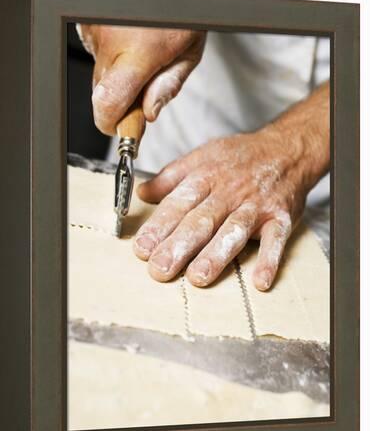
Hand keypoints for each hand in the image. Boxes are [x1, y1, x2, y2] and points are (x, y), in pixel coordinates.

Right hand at [77, 24, 205, 134]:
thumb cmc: (181, 11)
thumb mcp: (189, 52)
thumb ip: (167, 87)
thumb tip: (149, 115)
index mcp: (140, 54)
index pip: (109, 105)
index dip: (112, 124)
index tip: (121, 129)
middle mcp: (112, 43)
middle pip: (102, 95)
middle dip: (120, 100)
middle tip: (142, 88)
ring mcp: (95, 32)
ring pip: (98, 74)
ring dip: (115, 75)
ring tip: (138, 53)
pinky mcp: (87, 24)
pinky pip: (94, 53)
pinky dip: (109, 55)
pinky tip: (127, 40)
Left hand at [132, 83, 329, 289]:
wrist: (287, 149)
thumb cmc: (240, 157)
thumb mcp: (201, 156)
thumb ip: (170, 178)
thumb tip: (142, 193)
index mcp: (205, 177)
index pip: (178, 204)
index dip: (159, 226)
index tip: (142, 249)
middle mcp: (229, 192)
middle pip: (201, 221)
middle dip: (179, 246)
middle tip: (160, 269)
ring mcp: (256, 206)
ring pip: (233, 231)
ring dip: (216, 255)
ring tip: (197, 277)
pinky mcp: (281, 218)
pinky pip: (275, 239)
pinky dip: (269, 260)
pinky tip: (259, 281)